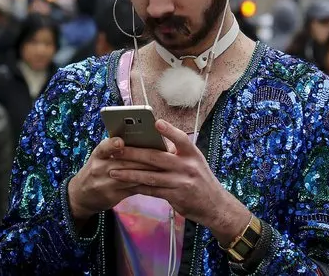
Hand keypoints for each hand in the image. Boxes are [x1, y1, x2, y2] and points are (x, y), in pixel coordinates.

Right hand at [68, 137, 158, 221]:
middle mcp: (99, 169)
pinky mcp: (112, 196)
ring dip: (148, 171)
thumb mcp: (100, 157)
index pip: (103, 147)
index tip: (120, 142)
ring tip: (164, 166)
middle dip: (145, 158)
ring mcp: (105, 184)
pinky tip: (158, 180)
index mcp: (97, 155)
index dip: (112, 145)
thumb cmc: (97, 169)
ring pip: (131, 176)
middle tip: (163, 153)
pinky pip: (133, 189)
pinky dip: (146, 184)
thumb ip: (115, 149)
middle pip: (125, 162)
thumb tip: (143, 138)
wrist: (81, 195)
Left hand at [109, 119, 250, 245]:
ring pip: (149, 176)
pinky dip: (137, 187)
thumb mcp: (195, 162)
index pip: (181, 138)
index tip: (156, 123)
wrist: (215, 206)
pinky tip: (125, 185)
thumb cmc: (201, 179)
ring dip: (129, 174)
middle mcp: (187, 167)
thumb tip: (154, 141)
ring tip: (113, 171)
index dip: (169, 131)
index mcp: (192, 154)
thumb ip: (177, 152)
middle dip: (133, 153)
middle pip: (156, 157)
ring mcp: (181, 182)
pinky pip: (152, 191)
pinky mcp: (175, 197)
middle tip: (116, 149)